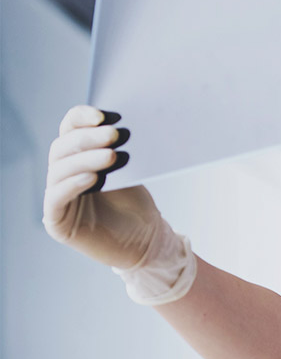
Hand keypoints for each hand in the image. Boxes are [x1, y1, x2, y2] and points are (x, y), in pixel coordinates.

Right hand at [43, 106, 167, 268]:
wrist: (146, 244)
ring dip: (85, 159)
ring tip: (111, 156)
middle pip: (63, 147)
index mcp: (76, 157)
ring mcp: (57, 197)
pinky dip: (73, 184)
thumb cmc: (136, 206)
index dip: (80, 118)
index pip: (69, 129)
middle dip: (88, 139)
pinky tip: (92, 178)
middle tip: (114, 134)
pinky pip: (57, 197)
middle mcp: (61, 174)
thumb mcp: (129, 172)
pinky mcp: (57, 221)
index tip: (102, 114)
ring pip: (60, 170)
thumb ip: (118, 149)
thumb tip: (120, 122)